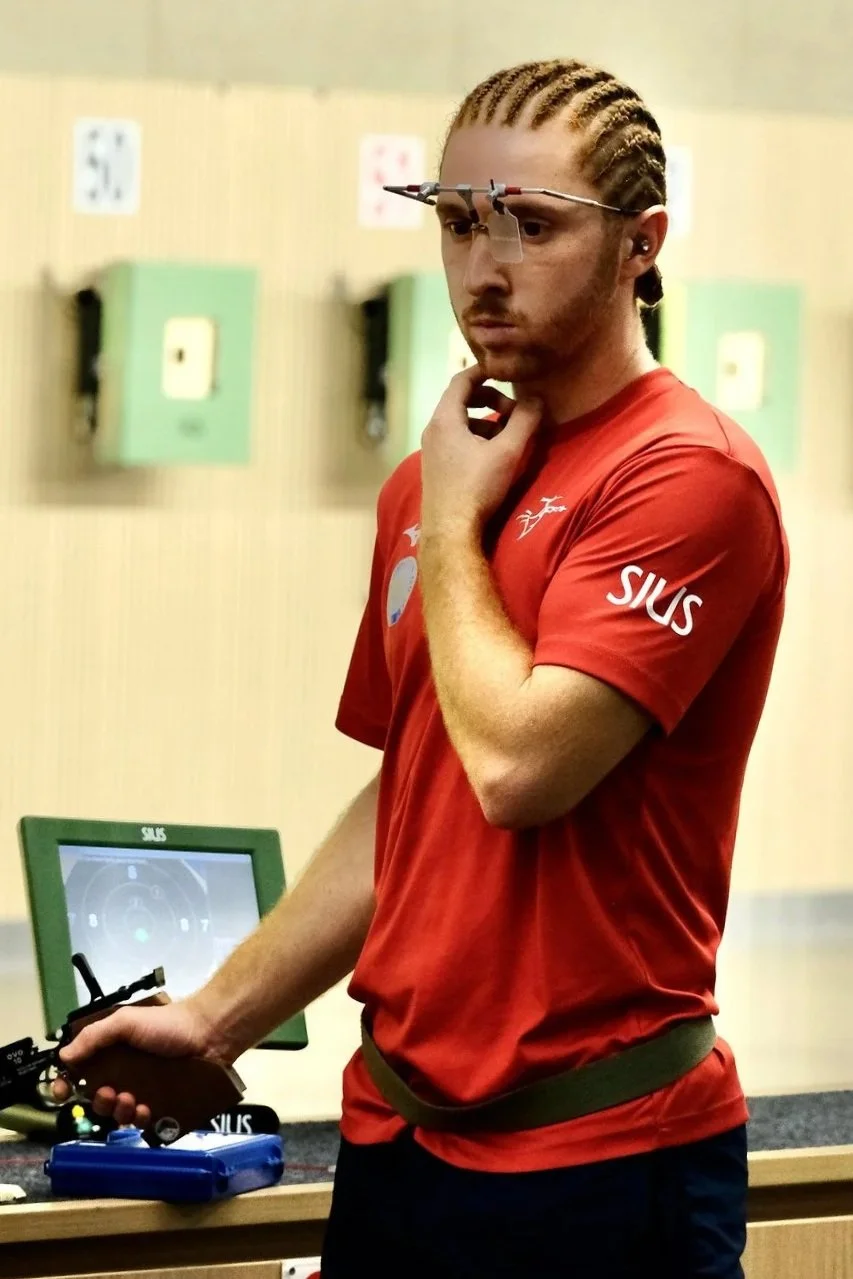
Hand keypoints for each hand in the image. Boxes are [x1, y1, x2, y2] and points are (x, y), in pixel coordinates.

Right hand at [52, 998, 222, 1128]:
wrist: (209, 1035)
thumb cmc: (167, 1025)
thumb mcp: (126, 1022)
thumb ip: (94, 1036)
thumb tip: (63, 1056)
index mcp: (112, 1052)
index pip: (81, 1072)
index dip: (67, 1084)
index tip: (61, 1093)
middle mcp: (125, 1073)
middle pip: (97, 1098)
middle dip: (98, 1100)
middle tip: (109, 1093)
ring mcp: (144, 1090)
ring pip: (119, 1112)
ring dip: (118, 1110)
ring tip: (131, 1100)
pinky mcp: (163, 1104)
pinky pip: (144, 1121)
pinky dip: (141, 1118)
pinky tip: (147, 1109)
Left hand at [420, 366, 542, 540]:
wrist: (450, 532)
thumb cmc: (477, 488)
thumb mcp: (507, 452)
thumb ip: (525, 421)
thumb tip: (537, 399)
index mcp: (445, 419)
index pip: (461, 380)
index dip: (484, 372)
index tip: (504, 371)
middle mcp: (432, 430)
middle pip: (461, 401)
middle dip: (490, 401)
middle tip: (514, 412)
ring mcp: (431, 451)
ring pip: (460, 423)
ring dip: (485, 422)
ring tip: (508, 437)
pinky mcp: (435, 469)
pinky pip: (455, 441)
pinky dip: (475, 438)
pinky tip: (492, 457)